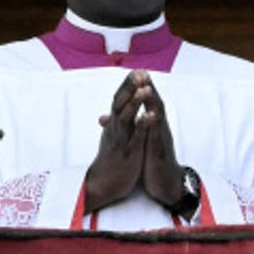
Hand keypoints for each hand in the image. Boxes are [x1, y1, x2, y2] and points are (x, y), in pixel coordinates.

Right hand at [83, 73, 150, 212]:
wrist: (103, 184)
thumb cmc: (111, 159)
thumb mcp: (111, 139)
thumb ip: (112, 125)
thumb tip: (107, 114)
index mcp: (114, 124)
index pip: (119, 99)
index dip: (128, 85)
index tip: (138, 70)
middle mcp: (115, 129)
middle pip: (121, 104)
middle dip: (130, 88)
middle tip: (139, 72)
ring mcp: (121, 140)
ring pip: (126, 118)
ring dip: (135, 103)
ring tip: (145, 89)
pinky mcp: (128, 153)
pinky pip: (135, 138)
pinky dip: (141, 126)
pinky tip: (149, 116)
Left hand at [133, 77, 187, 212]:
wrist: (167, 183)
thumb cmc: (154, 162)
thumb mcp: (144, 142)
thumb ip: (139, 128)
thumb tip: (131, 118)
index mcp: (154, 126)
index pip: (148, 103)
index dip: (143, 87)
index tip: (137, 72)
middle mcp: (159, 128)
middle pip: (155, 103)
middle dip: (148, 87)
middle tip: (142, 72)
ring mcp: (161, 138)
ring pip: (157, 116)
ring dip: (152, 100)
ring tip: (146, 86)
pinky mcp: (159, 149)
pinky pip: (156, 134)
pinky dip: (153, 123)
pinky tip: (151, 113)